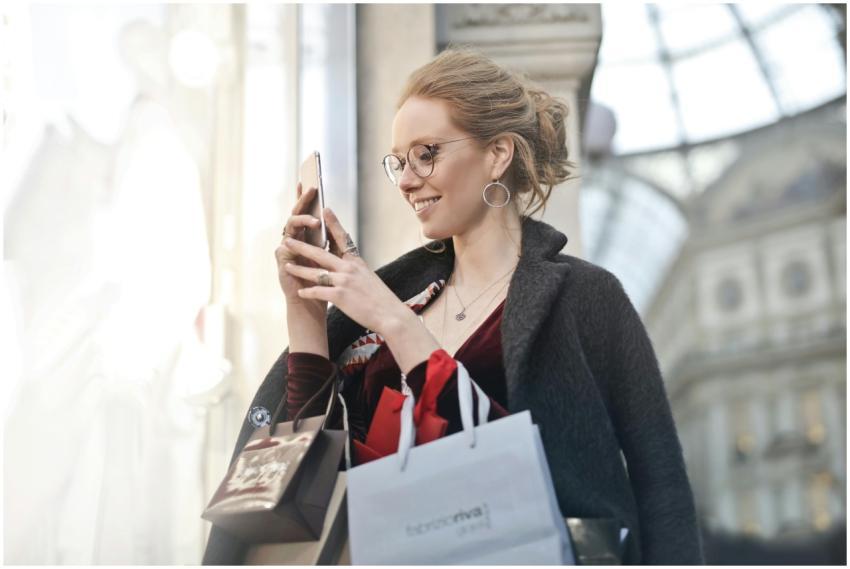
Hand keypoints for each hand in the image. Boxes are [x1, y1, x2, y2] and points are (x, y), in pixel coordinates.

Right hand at [275, 182, 324, 307]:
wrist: (315, 302)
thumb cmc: (324, 279)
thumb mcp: (331, 254)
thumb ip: (331, 236)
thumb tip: (333, 215)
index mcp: (306, 236)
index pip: (304, 212)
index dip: (304, 197)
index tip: (308, 180)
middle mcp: (294, 240)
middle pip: (297, 215)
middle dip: (304, 201)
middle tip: (312, 189)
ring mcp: (286, 249)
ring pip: (290, 227)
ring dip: (302, 221)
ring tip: (315, 221)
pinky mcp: (282, 262)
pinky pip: (284, 248)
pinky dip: (292, 244)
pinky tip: (297, 239)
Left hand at [282, 207, 409, 334]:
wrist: (390, 314)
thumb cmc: (381, 298)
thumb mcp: (368, 276)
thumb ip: (355, 269)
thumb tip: (347, 263)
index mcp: (356, 261)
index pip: (342, 238)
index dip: (333, 223)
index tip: (325, 209)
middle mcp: (349, 268)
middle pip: (320, 254)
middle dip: (302, 247)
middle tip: (288, 240)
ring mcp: (344, 281)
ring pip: (316, 273)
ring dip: (299, 270)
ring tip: (287, 266)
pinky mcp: (340, 296)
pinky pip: (318, 292)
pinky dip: (308, 292)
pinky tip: (300, 292)